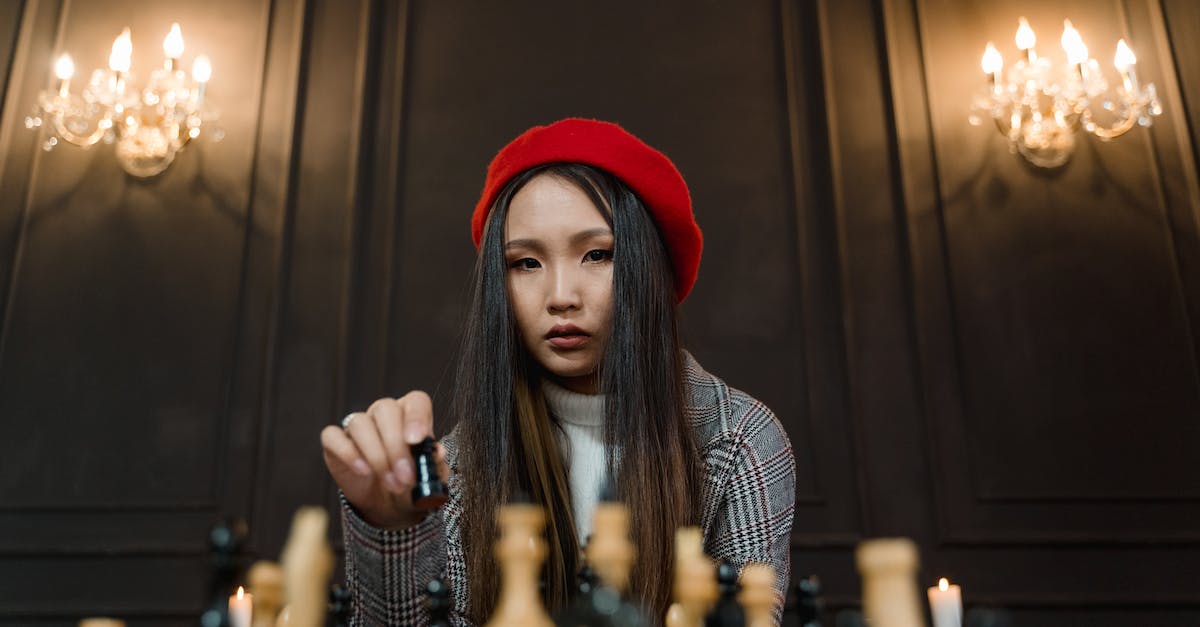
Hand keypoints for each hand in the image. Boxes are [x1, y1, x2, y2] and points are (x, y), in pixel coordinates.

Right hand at [320, 391, 450, 529]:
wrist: (389, 504)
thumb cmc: (412, 482)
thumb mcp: (429, 476)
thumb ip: (435, 463)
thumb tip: (438, 452)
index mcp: (411, 414)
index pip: (416, 401)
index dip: (416, 417)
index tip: (417, 440)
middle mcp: (384, 413)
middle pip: (385, 410)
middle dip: (396, 446)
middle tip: (405, 477)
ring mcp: (357, 425)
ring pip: (360, 424)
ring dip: (377, 456)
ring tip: (392, 484)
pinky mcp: (335, 442)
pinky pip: (333, 436)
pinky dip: (348, 453)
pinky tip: (363, 471)